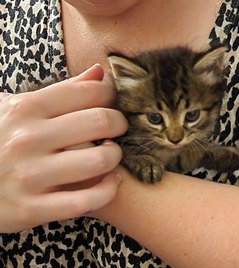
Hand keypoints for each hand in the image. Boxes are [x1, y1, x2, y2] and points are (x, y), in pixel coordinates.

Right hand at [0, 65, 126, 232]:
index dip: (110, 95)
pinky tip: (109, 182)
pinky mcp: (30, 209)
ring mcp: (28, 175)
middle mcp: (27, 139)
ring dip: (114, 157)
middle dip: (119, 123)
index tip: (112, 103)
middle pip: (101, 121)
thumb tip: (99, 72)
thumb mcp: (18, 108)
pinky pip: (87, 200)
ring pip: (99, 161)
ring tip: (110, 154)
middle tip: (117, 128)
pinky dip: (108, 190)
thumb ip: (62, 90)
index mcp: (26, 108)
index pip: (88, 91)